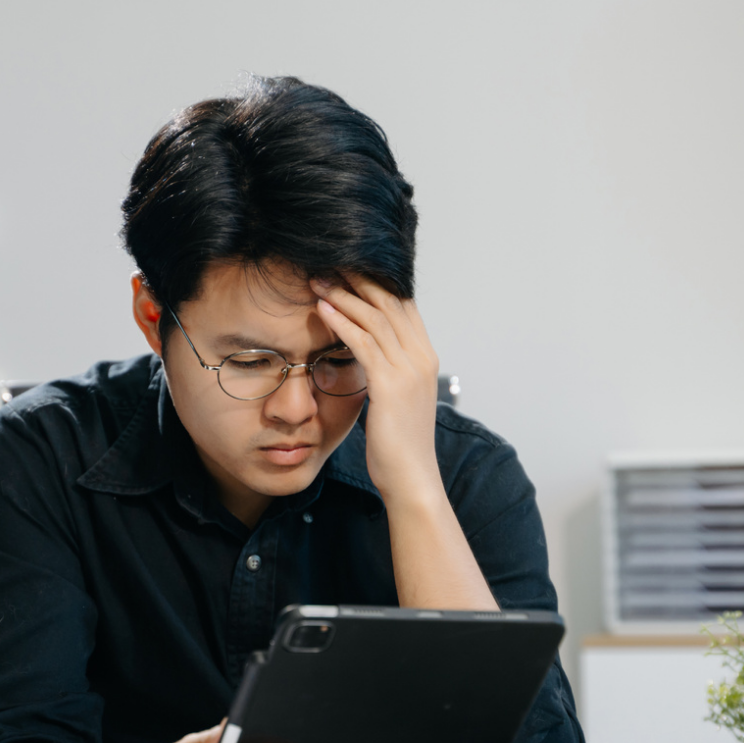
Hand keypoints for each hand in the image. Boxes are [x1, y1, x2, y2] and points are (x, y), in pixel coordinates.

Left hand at [312, 276, 441, 504]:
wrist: (411, 479)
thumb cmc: (398, 447)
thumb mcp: (396, 402)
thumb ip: (386, 374)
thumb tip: (367, 359)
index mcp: (425, 359)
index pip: (403, 307)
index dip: (376, 284)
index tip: (347, 270)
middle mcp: (422, 358)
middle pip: (390, 303)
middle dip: (358, 280)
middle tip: (329, 263)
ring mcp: (409, 370)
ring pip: (375, 318)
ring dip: (344, 295)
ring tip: (318, 280)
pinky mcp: (391, 385)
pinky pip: (363, 343)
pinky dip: (342, 321)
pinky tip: (322, 309)